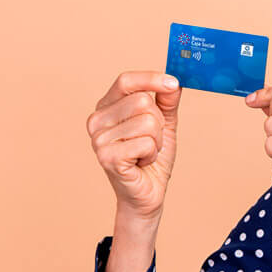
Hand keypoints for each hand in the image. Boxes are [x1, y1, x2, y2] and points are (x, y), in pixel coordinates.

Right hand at [86, 70, 182, 220]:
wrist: (147, 193)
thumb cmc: (152, 157)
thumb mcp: (164, 124)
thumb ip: (167, 102)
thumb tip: (174, 81)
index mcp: (107, 107)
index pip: (126, 81)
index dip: (151, 79)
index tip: (173, 83)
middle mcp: (97, 120)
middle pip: (143, 101)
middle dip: (159, 123)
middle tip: (151, 140)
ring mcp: (99, 139)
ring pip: (148, 122)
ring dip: (157, 141)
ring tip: (145, 153)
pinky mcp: (107, 157)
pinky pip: (146, 143)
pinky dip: (152, 154)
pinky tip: (141, 163)